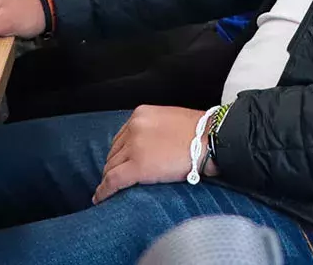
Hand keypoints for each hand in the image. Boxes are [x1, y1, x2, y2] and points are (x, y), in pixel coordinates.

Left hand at [93, 106, 216, 203]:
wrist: (212, 139)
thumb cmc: (200, 132)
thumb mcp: (170, 120)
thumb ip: (154, 130)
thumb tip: (150, 147)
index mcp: (141, 115)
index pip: (121, 137)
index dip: (118, 154)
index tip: (118, 163)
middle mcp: (133, 128)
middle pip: (114, 152)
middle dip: (113, 167)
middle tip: (113, 180)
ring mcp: (134, 147)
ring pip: (111, 166)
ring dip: (108, 179)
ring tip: (107, 190)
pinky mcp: (137, 166)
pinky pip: (113, 180)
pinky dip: (104, 190)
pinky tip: (100, 198)